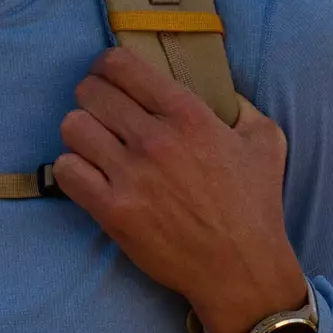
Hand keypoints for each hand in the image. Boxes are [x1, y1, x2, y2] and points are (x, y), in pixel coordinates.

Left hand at [49, 48, 305, 332]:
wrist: (240, 267)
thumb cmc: (255, 205)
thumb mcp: (265, 140)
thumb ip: (240, 106)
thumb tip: (221, 90)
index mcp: (189, 114)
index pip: (122, 66)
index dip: (106, 65)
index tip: (108, 75)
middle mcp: (156, 139)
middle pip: (89, 92)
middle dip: (91, 97)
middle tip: (101, 112)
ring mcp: (131, 176)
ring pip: (72, 127)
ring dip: (80, 133)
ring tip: (94, 145)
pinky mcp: (113, 211)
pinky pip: (67, 171)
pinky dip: (73, 169)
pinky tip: (90, 176)